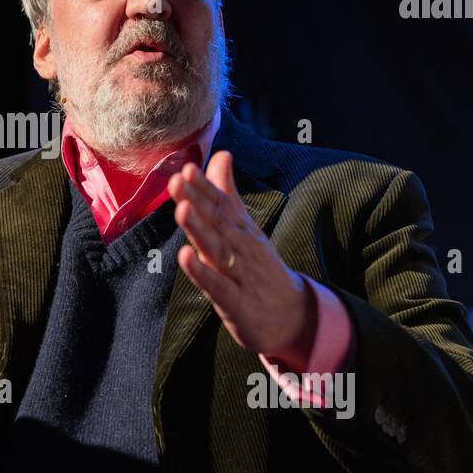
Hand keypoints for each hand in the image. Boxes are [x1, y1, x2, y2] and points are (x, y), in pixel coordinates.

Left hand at [167, 151, 314, 362]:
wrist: (293, 317)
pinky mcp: (235, 302)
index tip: (188, 167)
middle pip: (219, 222)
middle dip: (198, 200)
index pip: (223, 204)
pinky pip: (216, 285)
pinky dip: (201, 271)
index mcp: (243, 230)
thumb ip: (228, 193)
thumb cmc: (260, 268)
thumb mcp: (246, 228)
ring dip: (199, 229)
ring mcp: (240, 275)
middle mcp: (242, 248)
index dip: (205, 187)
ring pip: (216, 249)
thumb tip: (221, 155)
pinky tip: (185, 256)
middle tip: (179, 179)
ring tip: (182, 209)